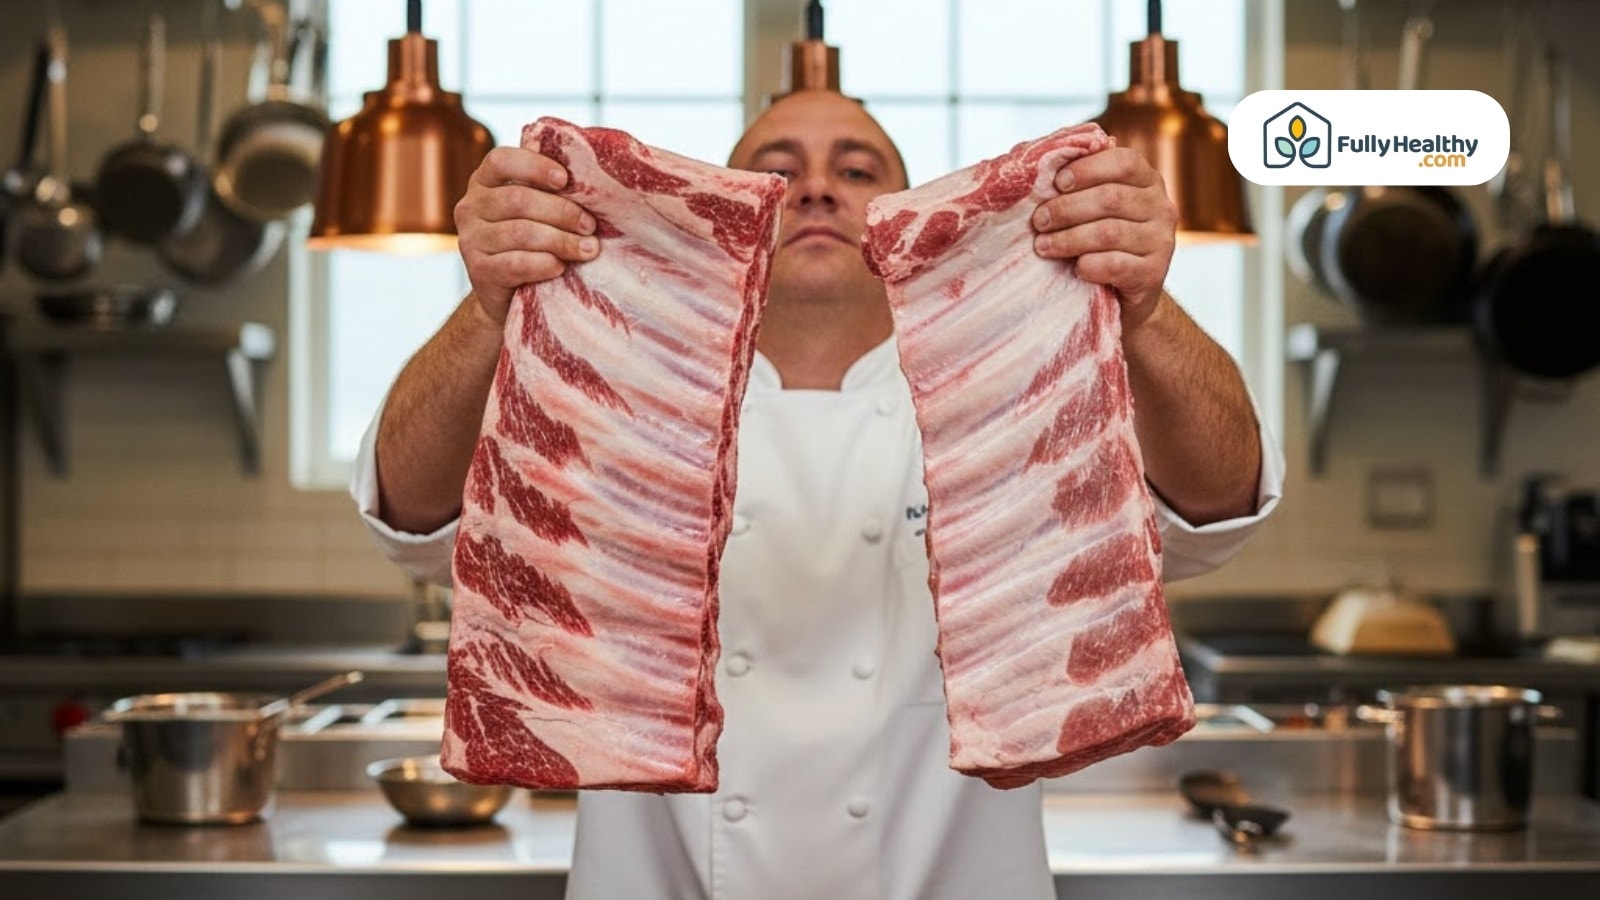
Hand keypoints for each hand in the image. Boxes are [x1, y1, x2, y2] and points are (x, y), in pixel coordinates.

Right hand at [454, 147, 600, 325]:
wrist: (510, 295)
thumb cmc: (532, 243)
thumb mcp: (535, 211)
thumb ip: (548, 191)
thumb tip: (589, 176)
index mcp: (484, 181)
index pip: (501, 160)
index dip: (534, 167)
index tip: (565, 180)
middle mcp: (470, 207)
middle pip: (518, 200)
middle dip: (561, 212)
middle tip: (590, 225)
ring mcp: (470, 240)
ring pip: (520, 232)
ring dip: (561, 240)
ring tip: (588, 248)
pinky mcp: (478, 271)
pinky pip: (516, 264)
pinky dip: (544, 264)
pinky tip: (561, 266)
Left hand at [1030, 147, 1176, 328]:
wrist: (1125, 297)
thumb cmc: (1099, 243)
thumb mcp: (1093, 208)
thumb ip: (1077, 181)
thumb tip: (1040, 155)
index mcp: (1147, 181)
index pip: (1123, 162)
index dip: (1087, 169)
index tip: (1056, 183)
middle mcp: (1161, 207)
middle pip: (1111, 198)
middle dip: (1067, 208)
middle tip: (1039, 220)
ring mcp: (1162, 241)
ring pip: (1110, 232)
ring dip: (1069, 238)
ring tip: (1043, 245)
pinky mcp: (1154, 274)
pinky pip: (1116, 265)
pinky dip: (1089, 265)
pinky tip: (1074, 268)